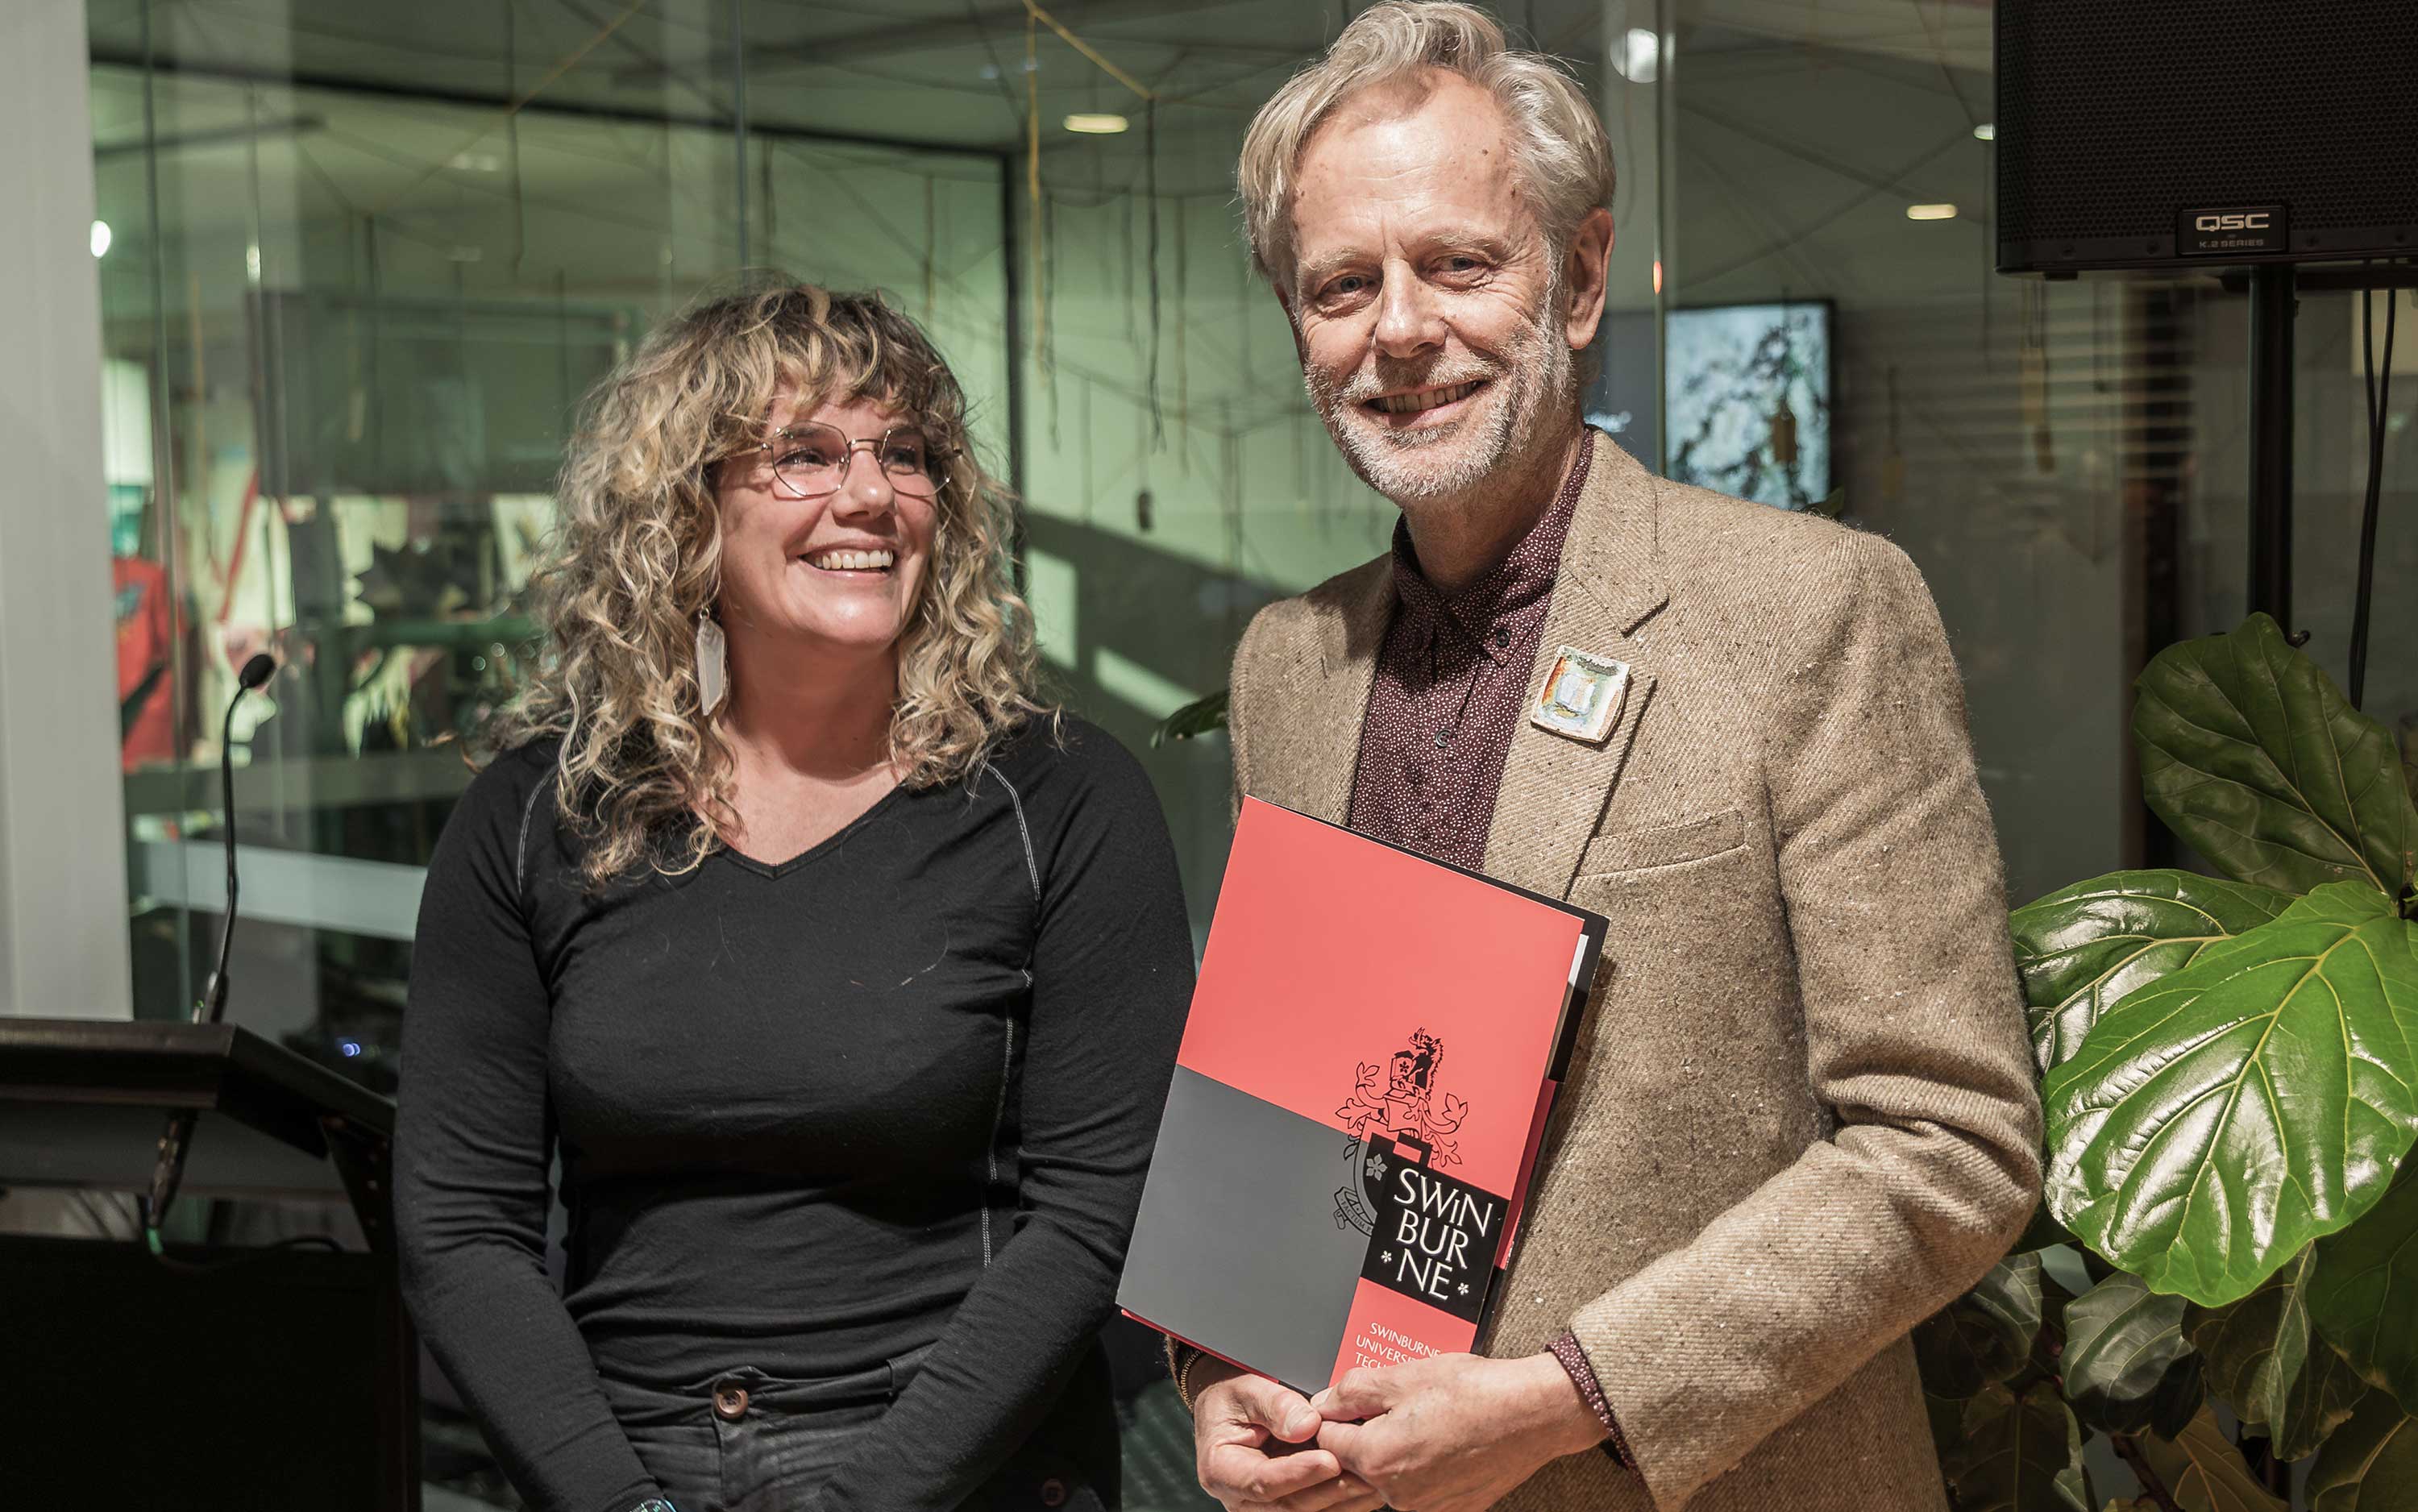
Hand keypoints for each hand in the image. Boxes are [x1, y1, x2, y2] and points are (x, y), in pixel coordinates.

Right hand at [1191, 1361, 1386, 1511]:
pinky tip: (1367, 1487)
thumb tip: (1307, 1425)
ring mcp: (1263, 1506)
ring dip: (1342, 1499)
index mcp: (1221, 1470)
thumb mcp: (1247, 1389)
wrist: (1230, 1408)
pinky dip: (1344, 1501)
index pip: (1262, 1482)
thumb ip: (1275, 1405)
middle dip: (1329, 1490)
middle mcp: (1241, 1497)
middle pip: (1289, 1505)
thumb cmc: (1233, 1399)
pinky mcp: (1286, 1504)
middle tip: (1362, 1471)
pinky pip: (1317, 1509)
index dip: (1297, 1474)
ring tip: (1372, 1478)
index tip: (1329, 1460)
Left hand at [1311, 1352, 1606, 1511]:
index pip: (1326, 1441)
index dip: (1335, 1415)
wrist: (1533, 1414)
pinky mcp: (1450, 1508)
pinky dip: (1420, 1468)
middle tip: (1390, 1408)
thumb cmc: (1476, 1392)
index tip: (1350, 1402)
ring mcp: (1425, 1506)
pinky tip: (1439, 1440)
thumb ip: (1353, 1390)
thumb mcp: (1404, 1375)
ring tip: (1420, 1421)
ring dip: (1391, 1452)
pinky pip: (1418, 1489)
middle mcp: (1398, 1493)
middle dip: (1361, 1437)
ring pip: (1387, 1478)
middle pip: (1355, 1465)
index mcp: (1378, 1458)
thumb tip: (1325, 1401)